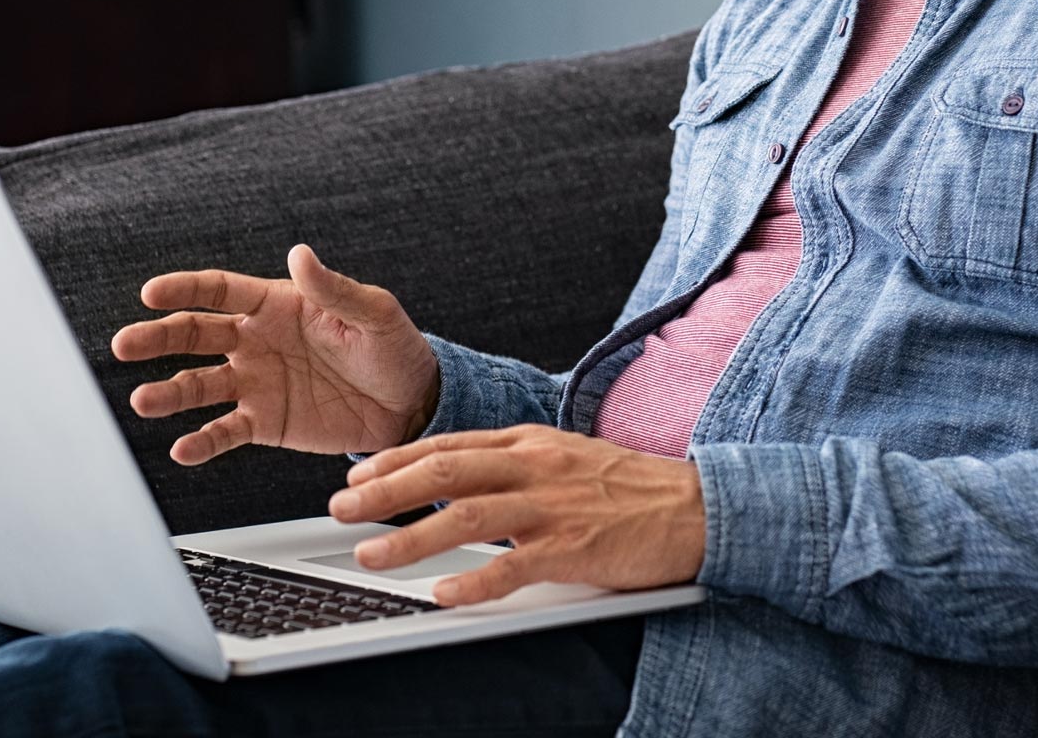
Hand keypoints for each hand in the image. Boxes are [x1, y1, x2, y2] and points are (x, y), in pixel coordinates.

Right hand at [110, 245, 439, 464]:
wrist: (411, 403)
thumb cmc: (394, 349)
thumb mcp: (373, 313)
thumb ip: (334, 289)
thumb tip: (300, 255)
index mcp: (281, 305)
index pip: (222, 290)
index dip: (186, 289)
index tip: (151, 293)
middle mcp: (258, 341)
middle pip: (196, 334)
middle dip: (158, 337)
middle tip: (125, 344)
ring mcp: (257, 382)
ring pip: (200, 384)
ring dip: (169, 392)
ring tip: (144, 400)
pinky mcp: (266, 422)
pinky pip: (225, 431)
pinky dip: (202, 441)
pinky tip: (184, 448)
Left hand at [328, 425, 706, 605]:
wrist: (695, 505)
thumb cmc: (629, 487)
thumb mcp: (565, 458)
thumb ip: (514, 467)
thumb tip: (457, 486)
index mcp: (532, 441)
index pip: (450, 443)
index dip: (397, 458)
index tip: (357, 472)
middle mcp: (537, 466)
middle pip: (447, 470)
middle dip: (386, 489)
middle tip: (342, 507)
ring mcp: (555, 506)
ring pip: (468, 515)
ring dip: (412, 537)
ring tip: (371, 555)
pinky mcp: (575, 548)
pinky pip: (514, 567)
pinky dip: (474, 582)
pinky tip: (442, 595)